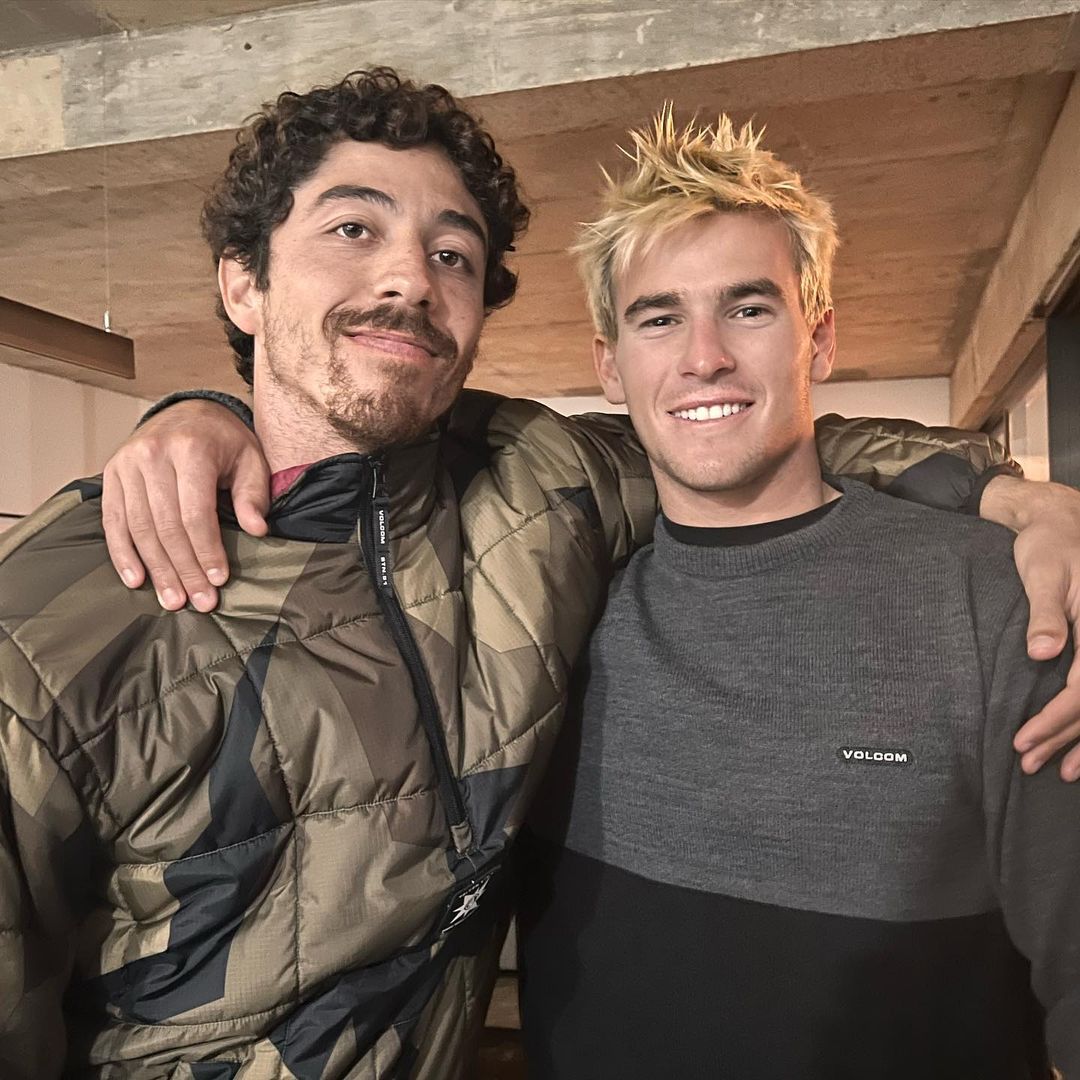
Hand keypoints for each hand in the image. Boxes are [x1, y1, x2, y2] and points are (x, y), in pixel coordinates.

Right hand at [101, 401, 269, 611]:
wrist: (188, 410)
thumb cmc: (225, 441)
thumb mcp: (251, 459)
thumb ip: (253, 495)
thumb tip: (257, 530)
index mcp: (191, 450)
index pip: (195, 513)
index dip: (206, 551)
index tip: (218, 581)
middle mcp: (153, 455)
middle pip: (165, 526)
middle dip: (184, 569)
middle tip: (198, 601)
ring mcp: (127, 464)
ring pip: (138, 528)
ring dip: (156, 569)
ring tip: (172, 599)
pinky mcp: (111, 474)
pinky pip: (113, 520)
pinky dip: (122, 553)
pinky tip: (136, 580)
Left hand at [986, 477, 1079, 779]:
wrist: (1062, 523)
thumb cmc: (1050, 546)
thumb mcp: (1044, 573)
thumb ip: (1046, 613)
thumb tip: (1043, 652)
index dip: (1055, 719)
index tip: (1022, 740)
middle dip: (1063, 737)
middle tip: (1028, 763)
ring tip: (1056, 771)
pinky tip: (1077, 749)